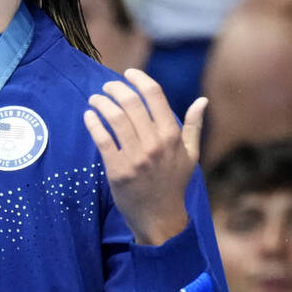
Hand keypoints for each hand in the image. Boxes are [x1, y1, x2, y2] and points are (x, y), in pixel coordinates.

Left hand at [83, 69, 202, 244]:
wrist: (160, 218)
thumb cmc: (174, 184)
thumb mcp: (190, 155)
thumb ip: (194, 126)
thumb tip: (202, 101)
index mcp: (172, 136)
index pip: (155, 95)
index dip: (140, 79)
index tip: (128, 73)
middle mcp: (155, 144)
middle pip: (131, 103)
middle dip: (116, 88)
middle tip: (107, 87)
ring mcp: (136, 157)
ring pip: (115, 118)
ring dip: (101, 103)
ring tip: (95, 99)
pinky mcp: (118, 170)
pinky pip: (102, 139)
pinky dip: (93, 123)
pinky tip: (89, 115)